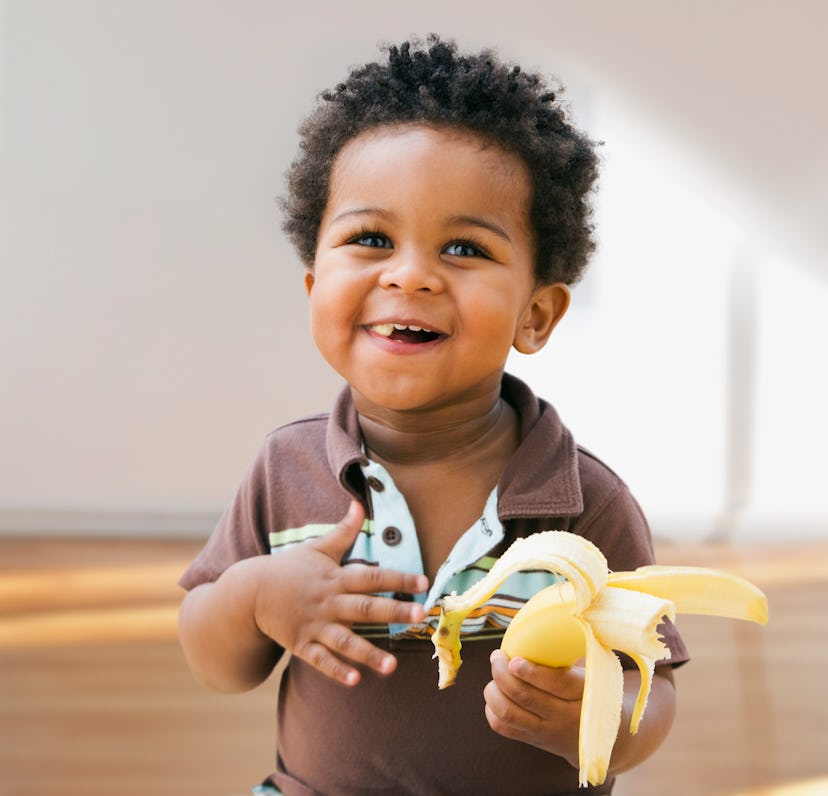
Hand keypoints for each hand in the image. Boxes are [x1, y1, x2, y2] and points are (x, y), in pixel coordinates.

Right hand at [253, 501, 428, 685]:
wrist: (250, 593)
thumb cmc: (290, 568)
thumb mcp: (317, 546)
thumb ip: (343, 530)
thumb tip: (359, 503)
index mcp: (335, 577)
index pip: (372, 576)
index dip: (398, 578)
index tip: (424, 582)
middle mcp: (328, 602)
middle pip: (364, 607)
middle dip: (392, 612)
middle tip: (419, 616)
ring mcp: (314, 625)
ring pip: (345, 641)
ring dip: (368, 653)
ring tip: (393, 666)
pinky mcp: (301, 644)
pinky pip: (320, 659)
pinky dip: (336, 670)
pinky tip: (355, 680)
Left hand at [484, 649, 584, 768]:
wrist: (596, 737)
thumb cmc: (587, 690)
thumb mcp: (589, 671)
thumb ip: (569, 652)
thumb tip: (543, 622)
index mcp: (581, 692)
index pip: (557, 683)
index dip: (531, 672)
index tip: (514, 659)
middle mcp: (563, 716)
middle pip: (525, 697)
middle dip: (503, 674)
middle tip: (497, 656)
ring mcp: (546, 731)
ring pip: (509, 713)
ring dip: (494, 690)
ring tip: (496, 673)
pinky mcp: (533, 740)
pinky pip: (503, 727)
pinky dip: (492, 709)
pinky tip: (496, 692)